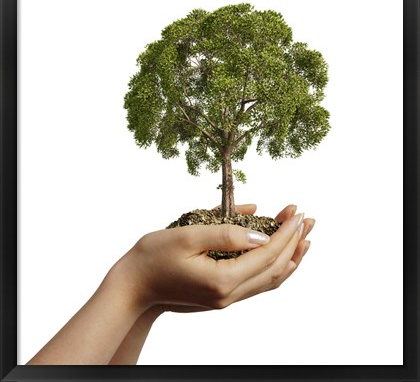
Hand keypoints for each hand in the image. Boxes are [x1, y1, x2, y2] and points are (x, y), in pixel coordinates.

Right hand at [116, 204, 313, 314]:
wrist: (134, 287)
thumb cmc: (154, 257)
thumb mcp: (187, 236)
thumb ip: (226, 234)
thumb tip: (260, 235)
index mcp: (222, 280)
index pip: (267, 255)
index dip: (285, 233)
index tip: (298, 214)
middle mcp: (229, 295)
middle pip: (275, 269)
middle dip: (294, 243)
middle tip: (309, 220)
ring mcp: (226, 299)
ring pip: (270, 281)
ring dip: (290, 257)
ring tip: (305, 239)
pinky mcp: (222, 297)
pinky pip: (258, 285)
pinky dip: (275, 269)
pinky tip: (282, 258)